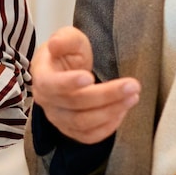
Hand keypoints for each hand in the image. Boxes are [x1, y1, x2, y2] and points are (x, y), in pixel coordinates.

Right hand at [31, 26, 137, 144]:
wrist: (64, 72)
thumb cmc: (66, 54)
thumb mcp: (68, 38)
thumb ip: (64, 39)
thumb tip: (55, 44)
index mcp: (42, 77)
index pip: (51, 84)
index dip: (69, 83)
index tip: (90, 76)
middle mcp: (47, 102)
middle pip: (75, 104)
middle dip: (106, 95)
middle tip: (132, 85)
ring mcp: (58, 119)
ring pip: (83, 123)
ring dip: (111, 111)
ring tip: (133, 97)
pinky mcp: (71, 130)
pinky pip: (89, 136)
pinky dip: (107, 127)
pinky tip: (122, 111)